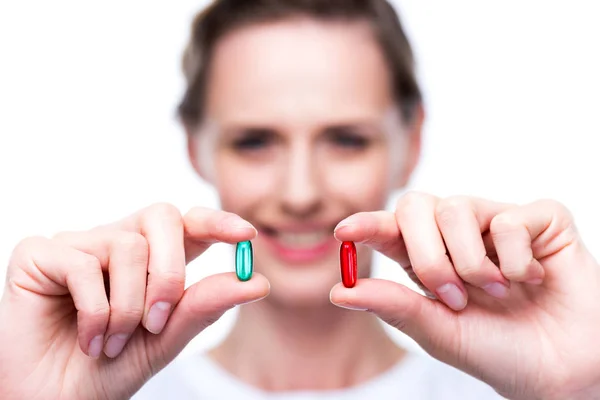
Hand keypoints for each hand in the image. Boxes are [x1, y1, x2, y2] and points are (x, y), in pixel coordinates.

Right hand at [0, 203, 269, 399]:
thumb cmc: (105, 371)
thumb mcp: (163, 341)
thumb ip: (203, 307)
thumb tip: (257, 281)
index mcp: (150, 261)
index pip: (188, 224)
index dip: (217, 222)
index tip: (247, 235)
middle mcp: (116, 244)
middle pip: (162, 216)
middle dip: (171, 272)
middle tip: (158, 322)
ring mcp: (79, 245)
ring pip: (128, 247)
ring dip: (128, 307)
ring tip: (112, 344)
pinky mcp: (40, 254)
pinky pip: (83, 264)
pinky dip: (95, 312)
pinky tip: (88, 340)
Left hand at [331, 192, 599, 399]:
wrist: (563, 371)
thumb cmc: (500, 351)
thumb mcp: (440, 332)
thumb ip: (395, 306)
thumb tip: (339, 292)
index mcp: (429, 259)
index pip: (391, 229)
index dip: (367, 225)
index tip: (344, 231)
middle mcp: (459, 234)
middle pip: (416, 206)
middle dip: (427, 254)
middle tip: (452, 295)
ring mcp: (497, 222)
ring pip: (457, 208)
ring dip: (471, 261)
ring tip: (497, 292)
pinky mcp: (540, 220)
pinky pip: (509, 219)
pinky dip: (514, 258)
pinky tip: (532, 278)